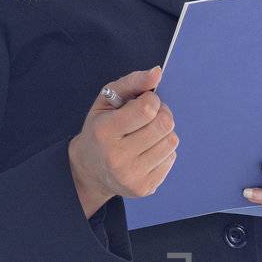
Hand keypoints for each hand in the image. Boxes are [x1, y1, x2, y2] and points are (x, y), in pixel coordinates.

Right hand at [68, 65, 177, 216]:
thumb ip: (132, 82)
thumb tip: (157, 72)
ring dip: (164, 133)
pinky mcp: (144, 188)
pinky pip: (171, 158)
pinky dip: (163, 151)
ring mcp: (131, 176)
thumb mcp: (107, 100)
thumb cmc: (100, 129)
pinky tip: (147, 152)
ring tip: (147, 135)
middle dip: (162, 114)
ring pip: (172, 142)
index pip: (148, 108)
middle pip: (164, 125)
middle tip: (149, 117)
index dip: (152, 100)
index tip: (144, 103)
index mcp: (104, 132)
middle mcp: (117, 157)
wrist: (89, 169)